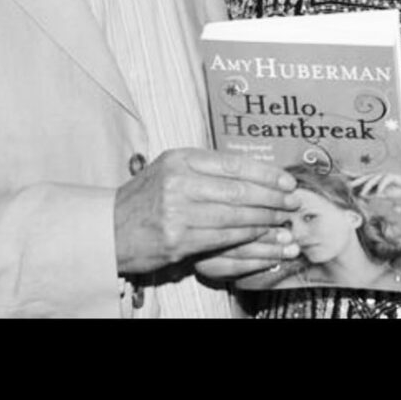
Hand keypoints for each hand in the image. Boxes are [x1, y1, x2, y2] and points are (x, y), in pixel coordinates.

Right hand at [114, 148, 298, 274]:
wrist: (108, 228)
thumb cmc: (146, 197)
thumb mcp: (170, 168)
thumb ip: (206, 167)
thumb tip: (253, 172)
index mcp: (181, 159)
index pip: (234, 164)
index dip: (266, 173)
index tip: (287, 180)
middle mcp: (179, 182)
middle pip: (239, 190)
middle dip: (271, 197)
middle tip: (292, 201)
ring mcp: (178, 212)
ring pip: (234, 215)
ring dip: (264, 219)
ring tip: (283, 219)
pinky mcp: (178, 240)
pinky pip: (223, 237)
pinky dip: (247, 236)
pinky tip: (261, 234)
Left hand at [350, 172, 400, 197]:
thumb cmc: (394, 189)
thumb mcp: (381, 193)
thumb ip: (371, 193)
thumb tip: (361, 195)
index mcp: (373, 179)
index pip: (361, 176)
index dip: (351, 174)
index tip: (341, 171)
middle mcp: (377, 176)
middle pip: (365, 176)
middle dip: (356, 180)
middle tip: (348, 185)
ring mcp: (384, 175)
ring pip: (373, 179)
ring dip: (367, 187)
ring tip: (362, 194)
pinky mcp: (391, 176)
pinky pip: (384, 180)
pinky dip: (380, 186)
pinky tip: (378, 193)